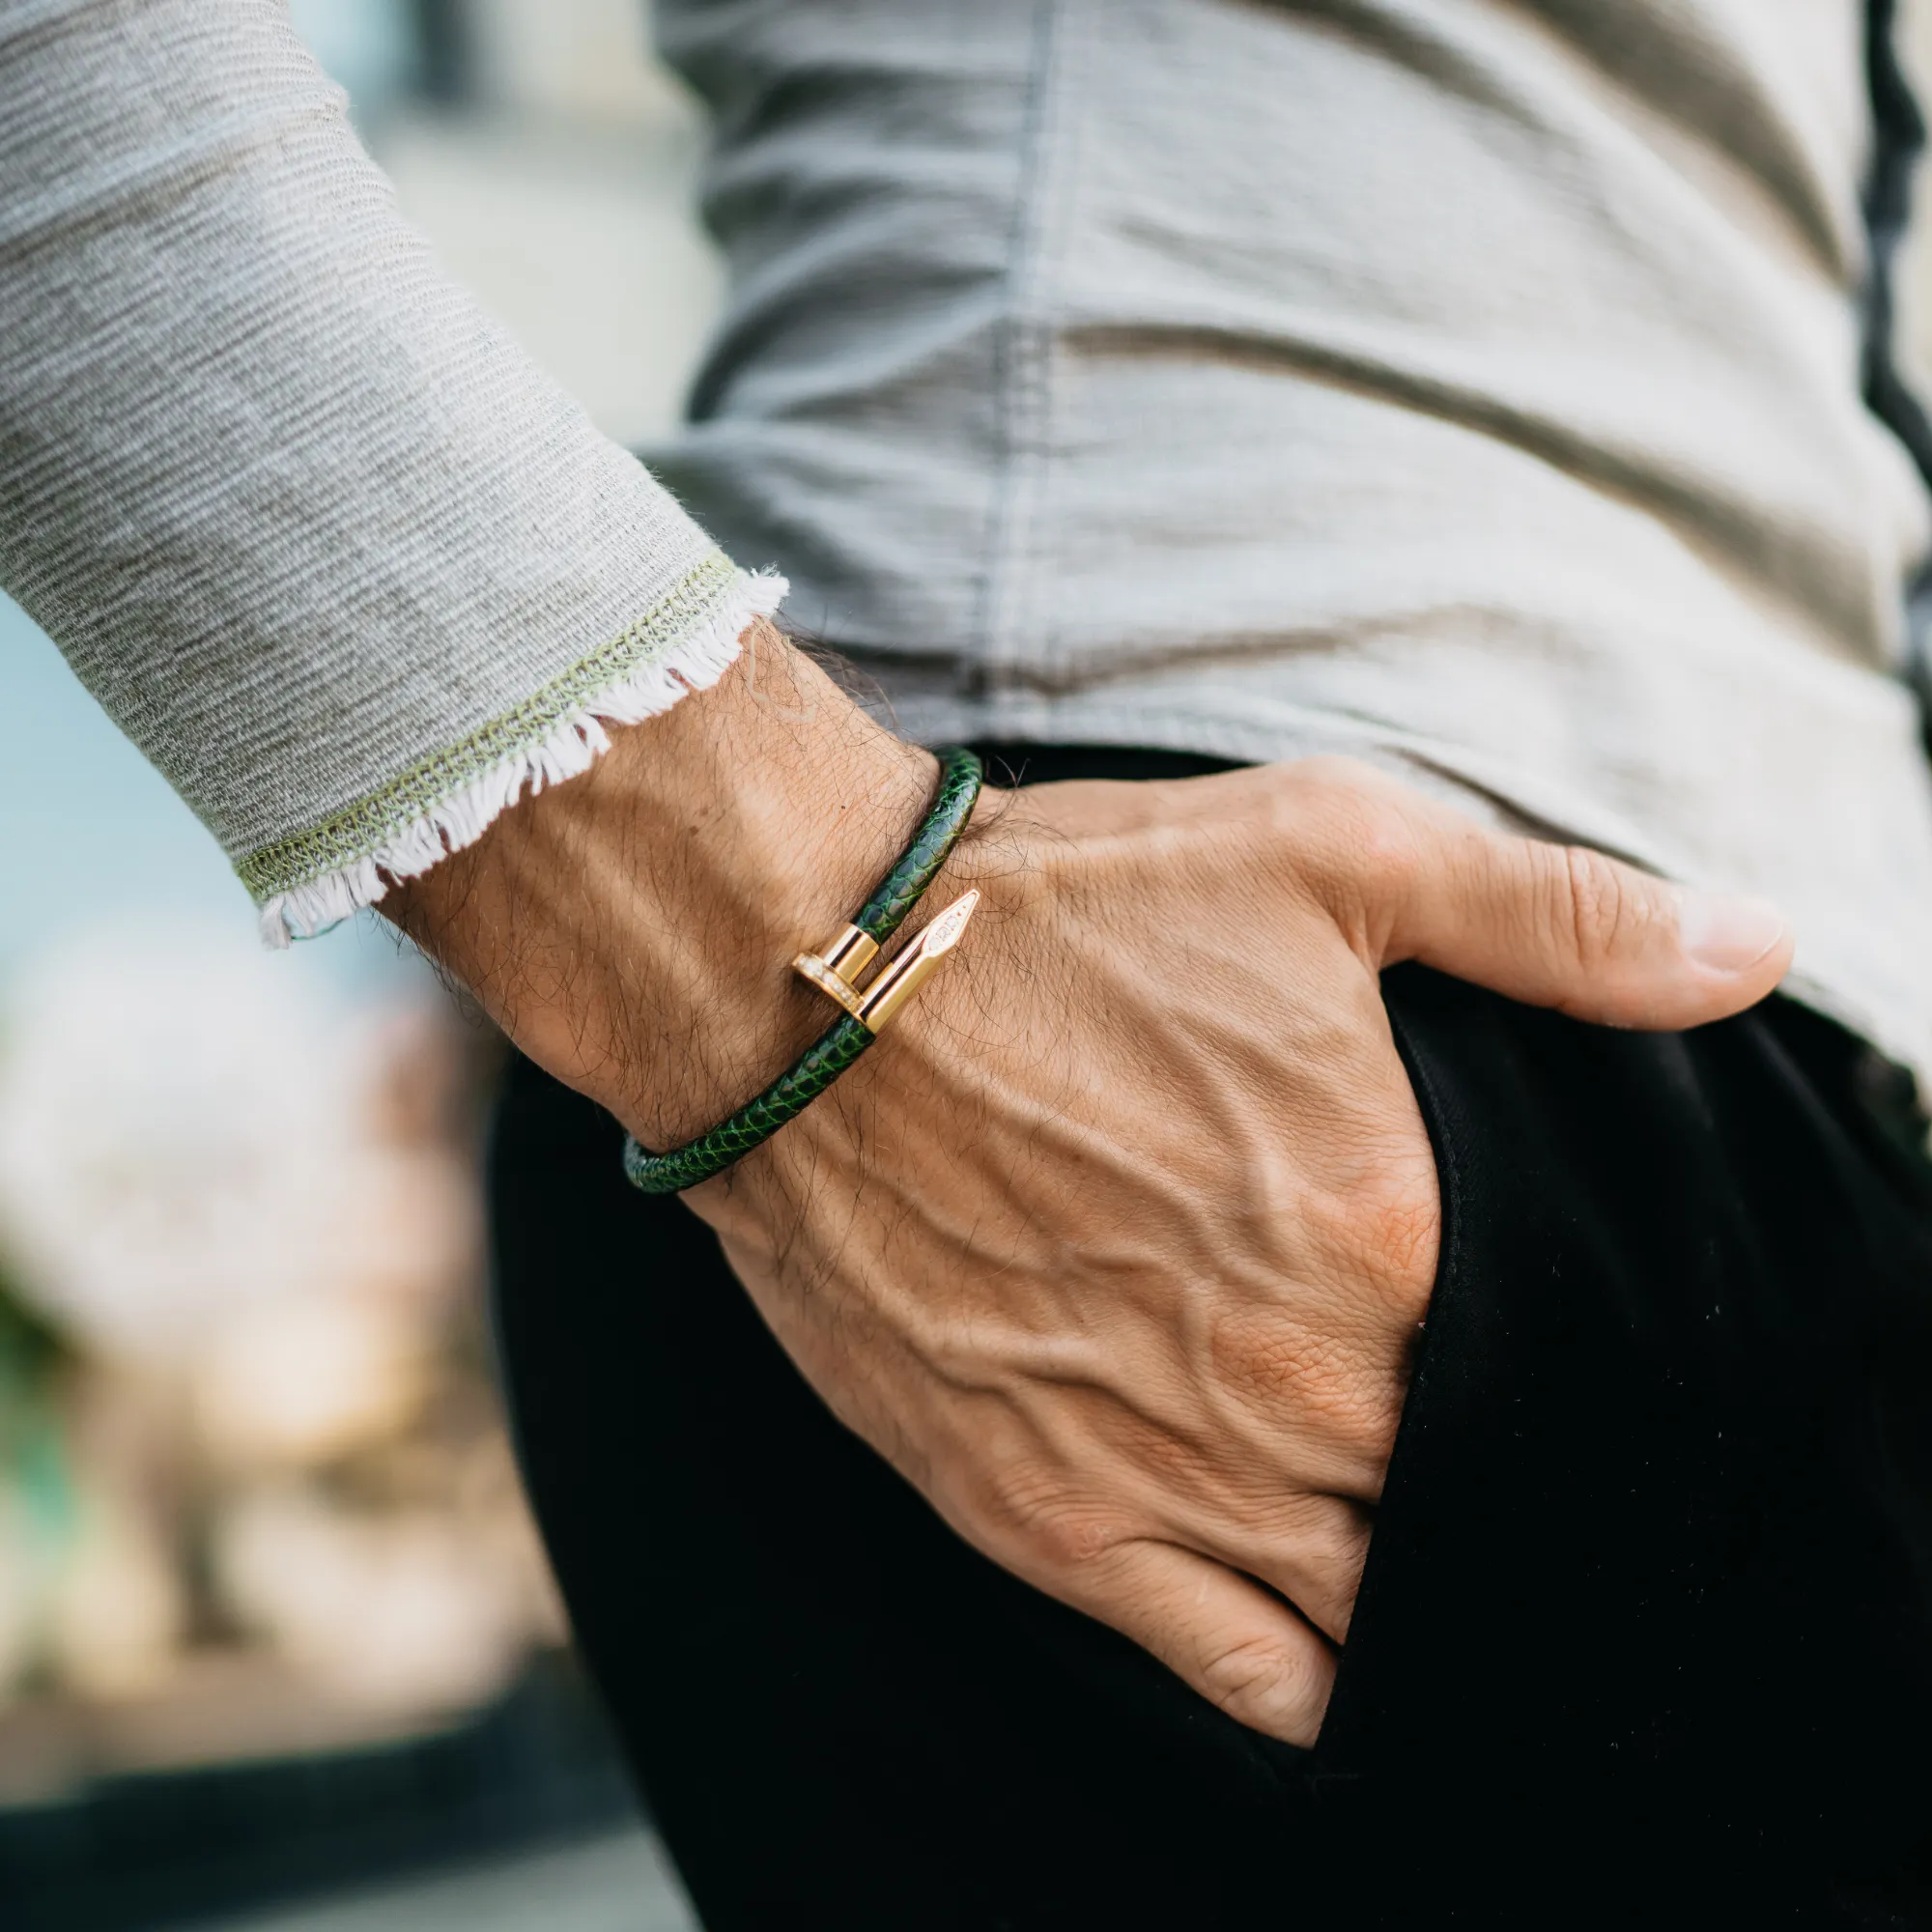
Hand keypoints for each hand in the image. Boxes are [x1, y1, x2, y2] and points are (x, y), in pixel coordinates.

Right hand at [390, 630, 1791, 1746]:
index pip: (1549, 1377)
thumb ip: (1558, 922)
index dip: (1549, 1362)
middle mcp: (1288, 1379)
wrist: (800, 979)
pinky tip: (1315, 1613)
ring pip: (1364, 1596)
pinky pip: (1237, 1673)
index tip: (1509, 1324)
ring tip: (1377, 1496)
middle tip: (1430, 1395)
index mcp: (1387, 1235)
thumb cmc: (1060, 909)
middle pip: (1458, 1492)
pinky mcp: (1039, 1511)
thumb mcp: (1332, 850)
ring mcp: (1162, 1463)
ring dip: (1394, 1565)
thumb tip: (1760, 951)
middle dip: (1472, 1459)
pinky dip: (1303, 1670)